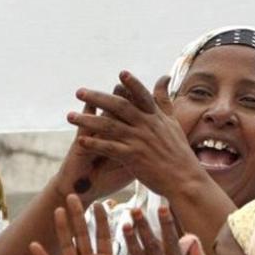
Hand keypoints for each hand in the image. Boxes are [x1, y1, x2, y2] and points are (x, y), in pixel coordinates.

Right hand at [29, 195, 127, 254]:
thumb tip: (159, 253)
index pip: (102, 235)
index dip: (101, 220)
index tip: (101, 203)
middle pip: (82, 234)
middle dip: (78, 215)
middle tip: (75, 195)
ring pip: (67, 245)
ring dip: (62, 228)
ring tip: (58, 210)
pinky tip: (33, 245)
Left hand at [68, 71, 203, 197]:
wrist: (185, 181)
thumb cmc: (179, 153)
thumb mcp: (173, 122)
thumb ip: (164, 99)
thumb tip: (164, 76)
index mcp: (156, 117)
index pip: (142, 95)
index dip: (132, 83)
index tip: (121, 73)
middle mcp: (147, 125)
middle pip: (119, 106)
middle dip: (98, 97)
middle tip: (79, 92)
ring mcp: (140, 140)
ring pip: (109, 125)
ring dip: (88, 120)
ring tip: (69, 117)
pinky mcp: (133, 157)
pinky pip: (110, 147)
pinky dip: (95, 144)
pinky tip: (80, 141)